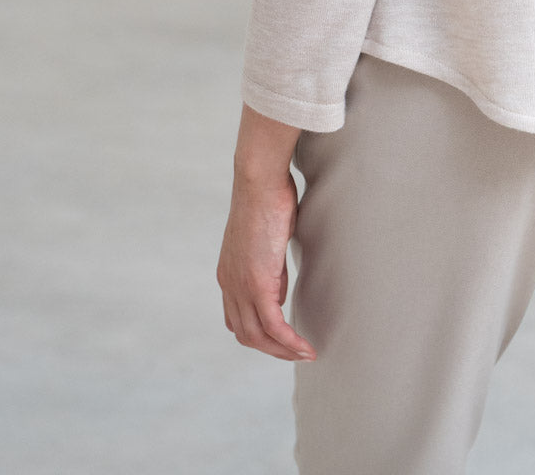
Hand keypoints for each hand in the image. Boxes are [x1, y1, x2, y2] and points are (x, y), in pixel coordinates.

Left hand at [217, 105, 317, 361]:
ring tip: (305, 354)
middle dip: (273, 349)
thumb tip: (278, 288)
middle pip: (246, 334)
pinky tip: (305, 347)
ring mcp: (241, 286)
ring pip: (258, 336)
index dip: (259, 334)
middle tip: (297, 353)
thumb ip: (269, 266)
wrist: (259, 181)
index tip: (283, 339)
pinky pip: (274, 326)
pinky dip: (290, 342)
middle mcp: (229, 284)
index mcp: (228, 274)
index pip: (237, 319)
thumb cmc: (268, 199)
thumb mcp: (267, 239)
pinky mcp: (258, 284)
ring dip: (283, 351)